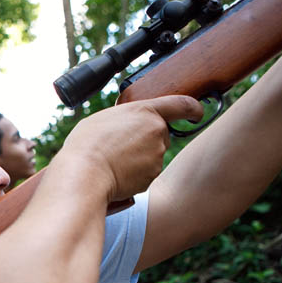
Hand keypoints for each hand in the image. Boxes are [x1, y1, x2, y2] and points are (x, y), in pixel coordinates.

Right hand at [63, 95, 202, 201]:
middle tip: (119, 144)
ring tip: (112, 159)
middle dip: (145, 139)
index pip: (182, 105)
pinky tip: (114, 172)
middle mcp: (157, 132)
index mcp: (146, 111)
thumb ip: (125, 118)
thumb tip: (129, 127)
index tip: (197, 113)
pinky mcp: (151, 177)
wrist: (85, 174)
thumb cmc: (87, 144)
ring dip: (137, 157)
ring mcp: (157, 156)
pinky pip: (145, 173)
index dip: (193, 109)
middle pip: (160, 134)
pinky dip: (133, 174)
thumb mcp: (104, 118)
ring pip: (152, 155)